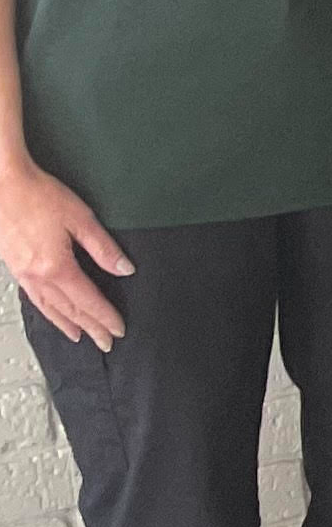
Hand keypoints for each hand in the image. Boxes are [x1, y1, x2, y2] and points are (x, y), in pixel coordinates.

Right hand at [0, 158, 130, 347]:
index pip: (88, 301)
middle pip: (69, 310)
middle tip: (106, 342)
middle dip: (90, 328)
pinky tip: (51, 312)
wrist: (2, 184)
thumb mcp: (81, 219)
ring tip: (80, 336)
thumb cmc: (38, 196)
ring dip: (67, 324)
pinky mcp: (14, 267)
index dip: (105, 317)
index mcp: (56, 267)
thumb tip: (125, 269)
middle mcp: (37, 276)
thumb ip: (104, 248)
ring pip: (49, 308)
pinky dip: (46, 310)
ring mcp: (22, 273)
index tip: (119, 329)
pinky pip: (34, 298)